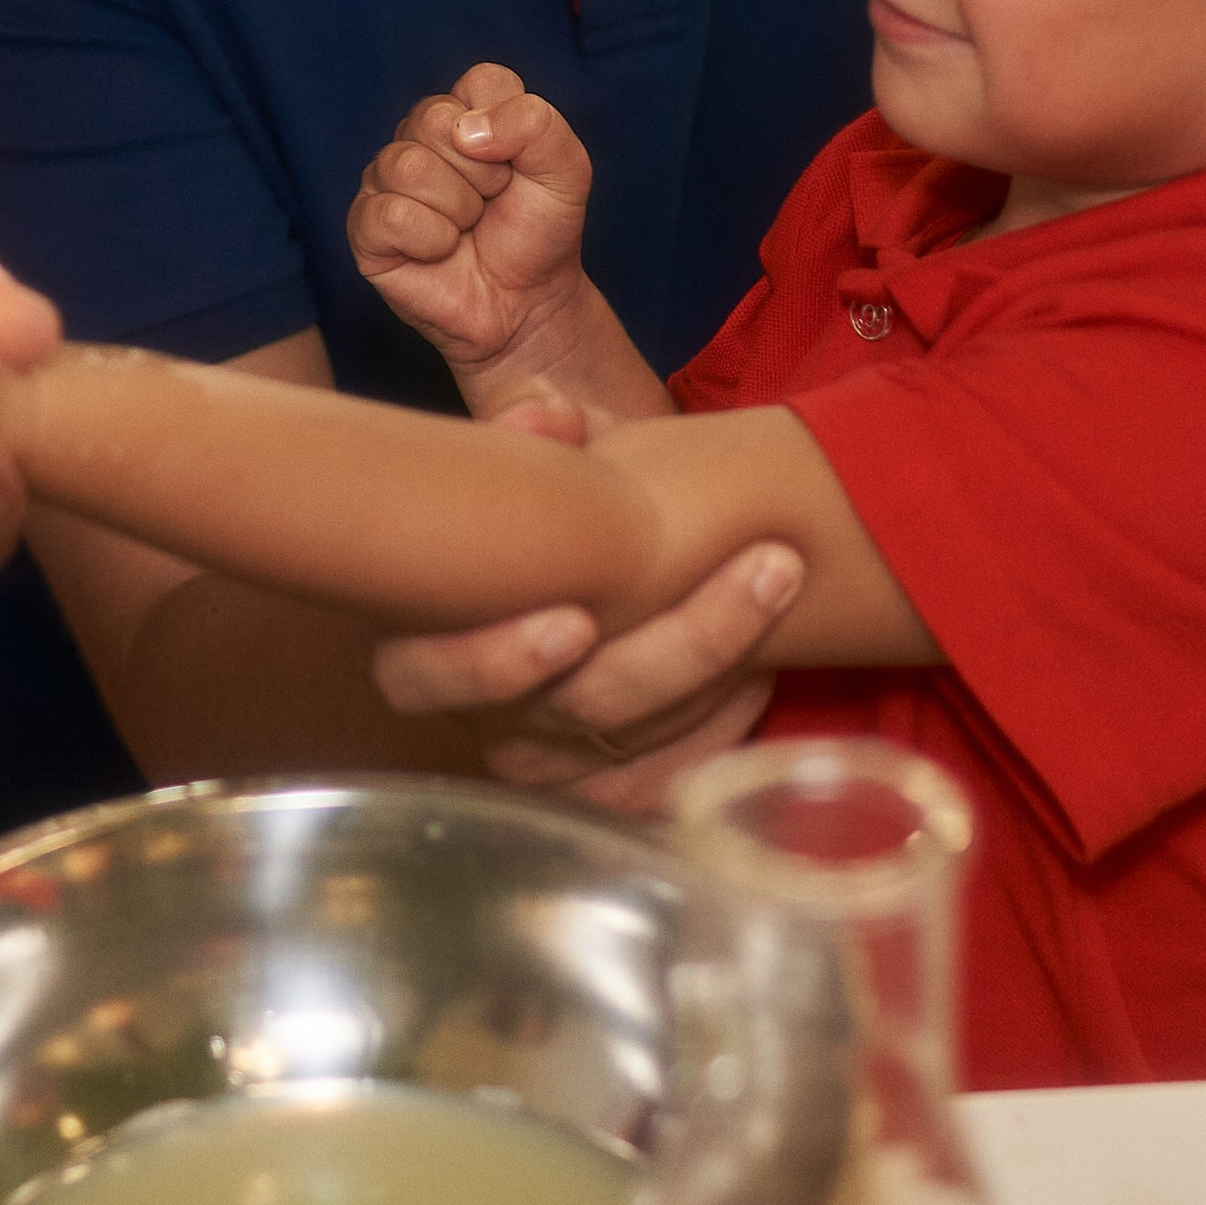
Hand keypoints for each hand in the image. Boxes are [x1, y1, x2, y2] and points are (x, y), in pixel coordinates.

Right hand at [348, 66, 594, 381]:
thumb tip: (464, 130)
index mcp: (467, 111)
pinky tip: (442, 250)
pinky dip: (430, 238)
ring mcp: (386, 179)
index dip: (511, 130)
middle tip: (492, 203)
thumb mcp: (567, 170)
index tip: (519, 168)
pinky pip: (388, 213)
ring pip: (406, 165)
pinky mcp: (366, 226)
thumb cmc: (539, 232)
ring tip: (468, 228)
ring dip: (458, 208)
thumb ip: (536, 125)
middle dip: (483, 173)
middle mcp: (419, 136)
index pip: (483, 82)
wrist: (527, 303)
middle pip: (435, 119)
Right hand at [368, 392, 802, 814]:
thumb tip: (546, 418)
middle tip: (766, 570)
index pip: (424, 677)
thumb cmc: (537, 514)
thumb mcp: (530, 465)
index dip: (495, 661)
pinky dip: (718, 727)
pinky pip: (663, 782)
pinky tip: (763, 671)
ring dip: (722, 665)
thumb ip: (527, 435)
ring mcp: (543, 757)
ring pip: (637, 740)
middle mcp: (482, 713)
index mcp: (424, 640)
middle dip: (687, 642)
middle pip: (578, 706)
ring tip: (781, 579)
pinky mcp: (599, 787)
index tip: (576, 622)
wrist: (576, 567)